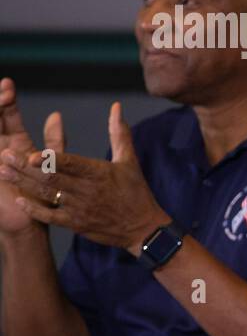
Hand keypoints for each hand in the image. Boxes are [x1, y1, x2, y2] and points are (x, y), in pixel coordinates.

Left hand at [1, 102, 168, 251]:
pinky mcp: (76, 224)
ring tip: (3, 171)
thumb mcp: (129, 161)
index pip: (72, 164)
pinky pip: (50, 217)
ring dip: (23, 183)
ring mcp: (80, 209)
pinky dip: (34, 209)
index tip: (31, 154)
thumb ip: (119, 133)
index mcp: (99, 173)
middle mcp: (88, 191)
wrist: (143, 228)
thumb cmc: (136, 191)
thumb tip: (116, 107)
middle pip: (52, 178)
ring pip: (46, 194)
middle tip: (5, 155)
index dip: (51, 160)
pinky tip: (18, 199)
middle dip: (25, 167)